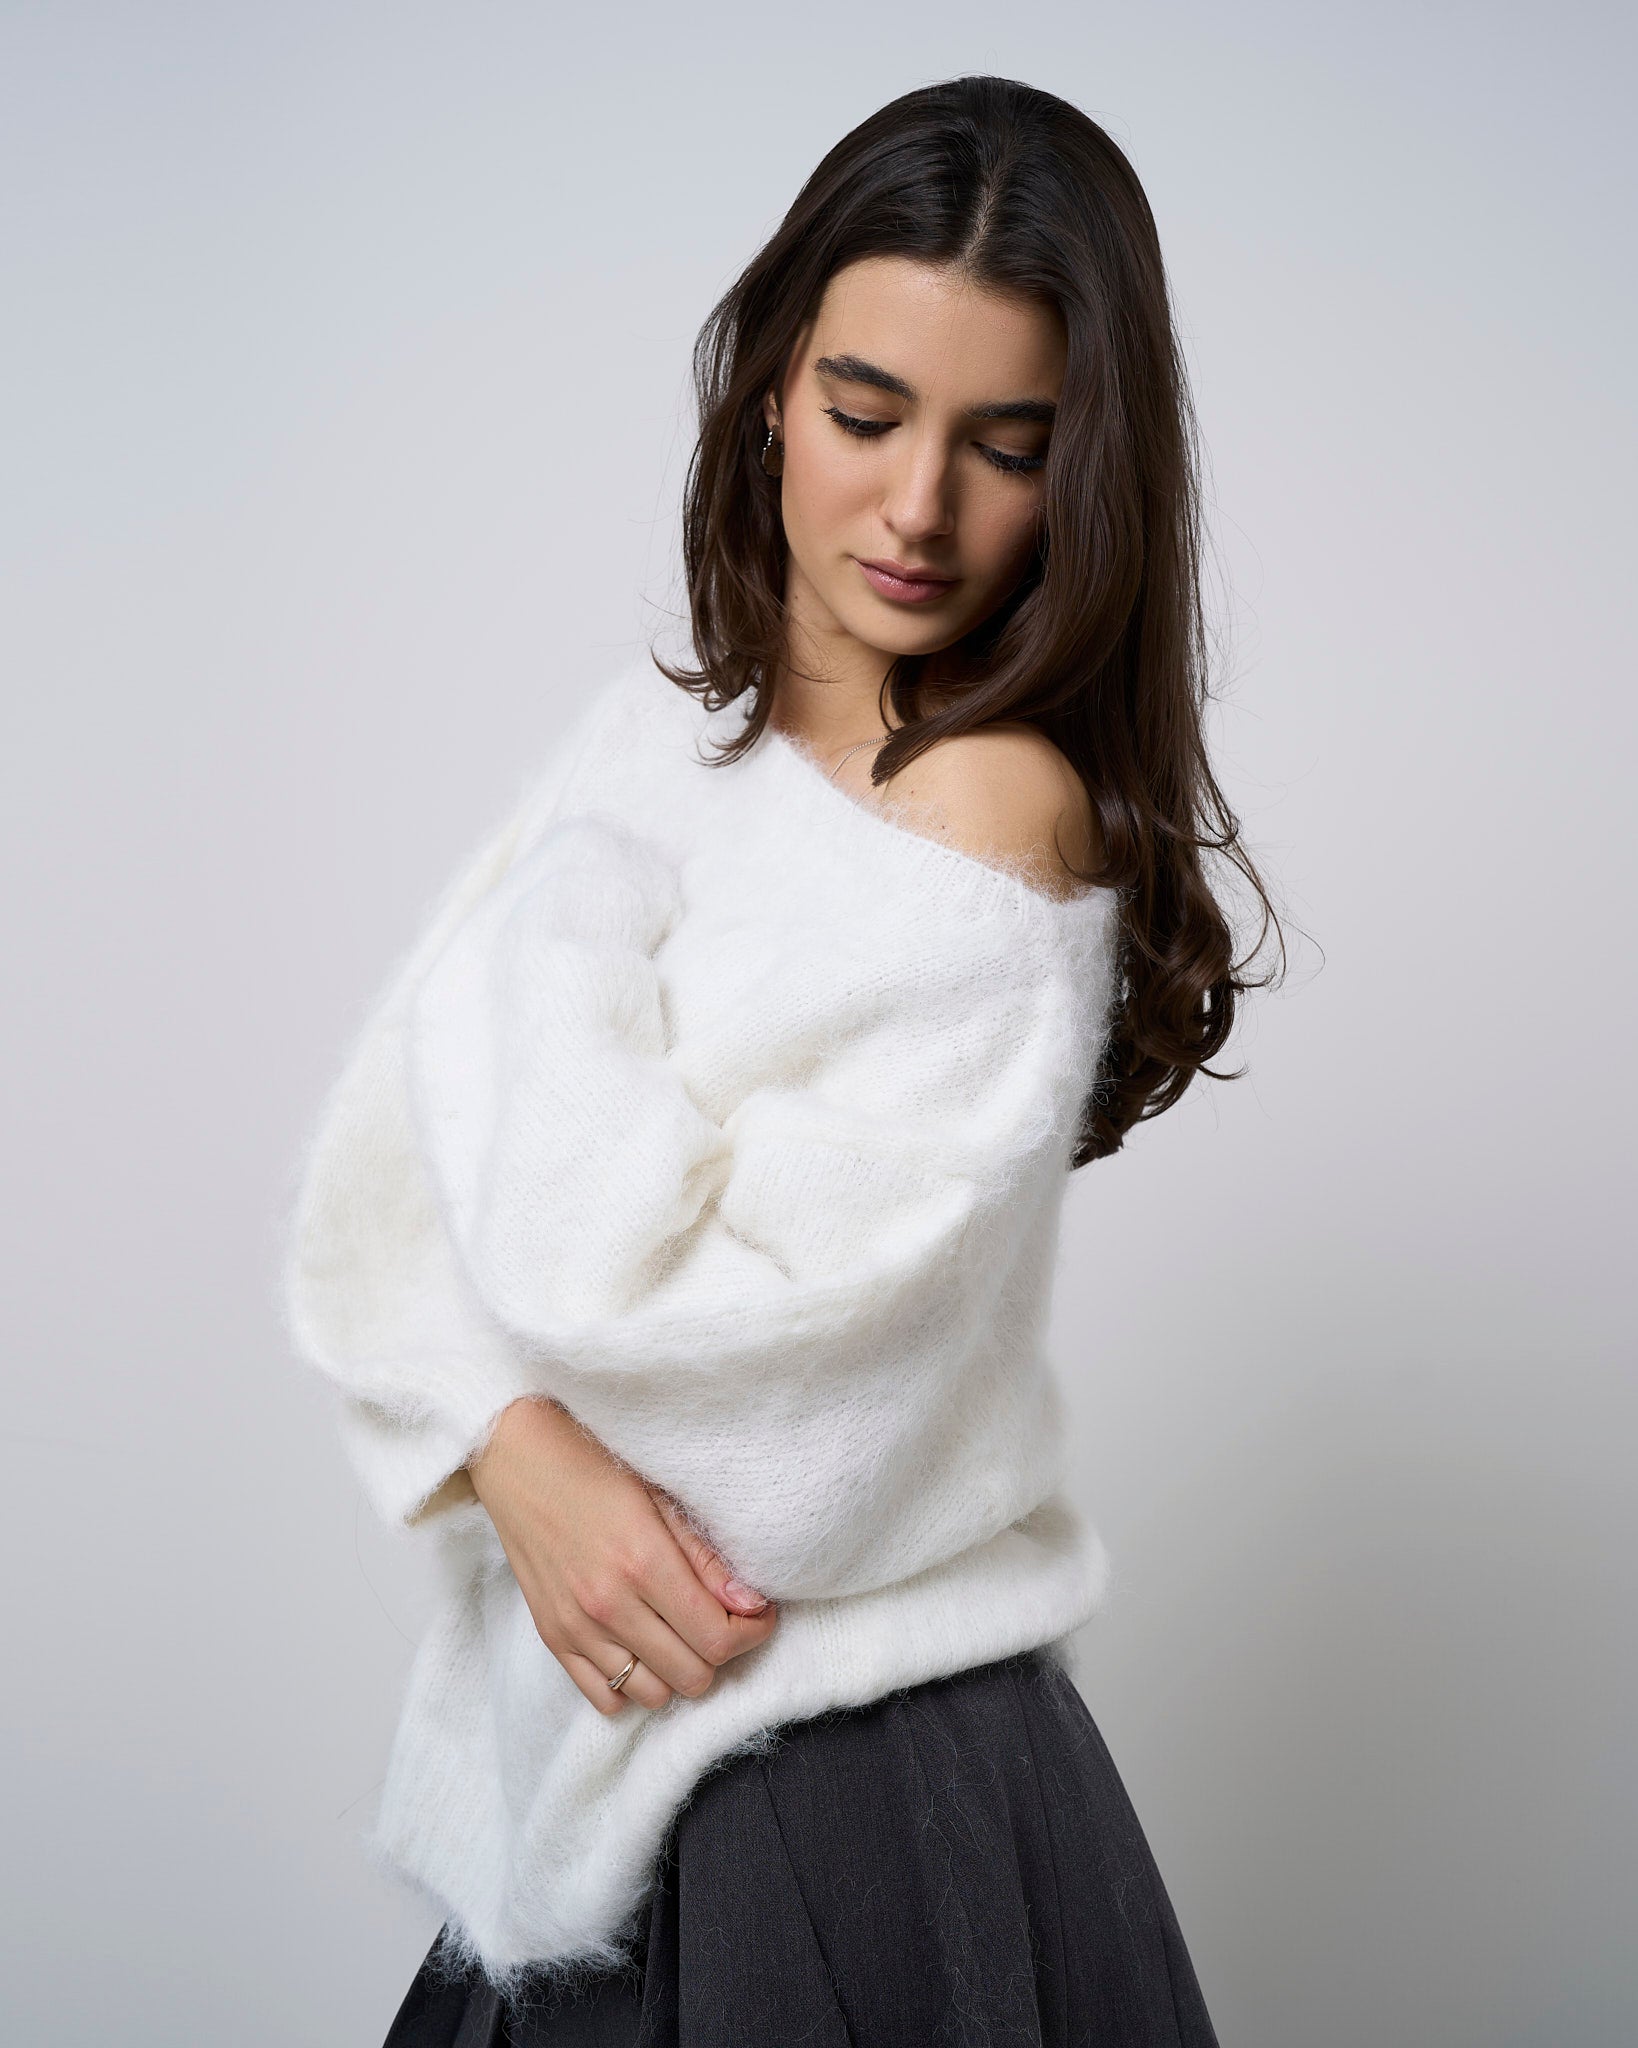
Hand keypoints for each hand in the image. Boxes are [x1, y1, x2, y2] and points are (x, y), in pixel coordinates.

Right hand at [465, 1396, 777, 1716]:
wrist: (520, 1461)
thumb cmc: (596, 1468)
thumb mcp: (661, 1498)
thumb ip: (707, 1558)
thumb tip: (753, 1604)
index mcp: (644, 1562)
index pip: (718, 1638)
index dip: (752, 1633)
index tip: (759, 1614)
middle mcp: (609, 1605)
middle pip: (692, 1676)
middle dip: (720, 1653)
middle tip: (722, 1620)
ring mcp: (577, 1628)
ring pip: (653, 1695)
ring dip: (678, 1671)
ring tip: (681, 1634)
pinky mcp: (552, 1638)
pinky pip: (605, 1698)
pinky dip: (632, 1685)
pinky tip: (642, 1649)